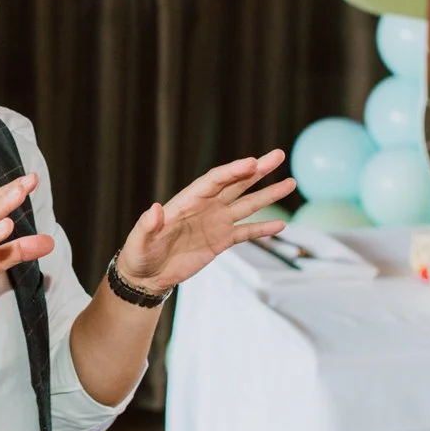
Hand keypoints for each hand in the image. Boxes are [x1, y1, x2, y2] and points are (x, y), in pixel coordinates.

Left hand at [115, 151, 294, 292]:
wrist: (146, 276)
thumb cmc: (139, 254)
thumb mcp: (140, 240)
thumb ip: (148, 225)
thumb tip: (155, 209)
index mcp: (187, 201)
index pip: (214, 180)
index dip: (233, 171)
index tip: (252, 162)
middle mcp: (205, 207)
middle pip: (235, 183)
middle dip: (257, 169)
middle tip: (278, 155)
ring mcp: (215, 223)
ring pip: (246, 204)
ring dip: (268, 194)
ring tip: (290, 182)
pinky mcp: (220, 241)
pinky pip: (246, 232)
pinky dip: (263, 228)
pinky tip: (281, 224)